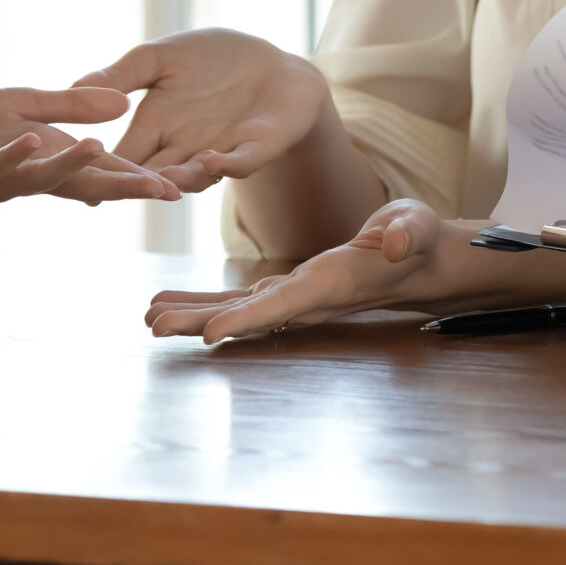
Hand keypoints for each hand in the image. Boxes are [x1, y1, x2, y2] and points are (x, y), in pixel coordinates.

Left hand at [0, 87, 180, 221]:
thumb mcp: (18, 105)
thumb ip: (67, 106)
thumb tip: (121, 108)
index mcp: (45, 157)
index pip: (99, 169)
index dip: (137, 176)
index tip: (178, 185)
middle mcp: (26, 175)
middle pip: (82, 182)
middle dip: (123, 184)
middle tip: (167, 191)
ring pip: (40, 177)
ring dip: (70, 166)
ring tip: (101, 150)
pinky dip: (9, 157)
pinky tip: (28, 143)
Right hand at [77, 29, 332, 192]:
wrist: (274, 62)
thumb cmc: (214, 58)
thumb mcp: (160, 58)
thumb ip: (122, 75)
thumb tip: (72, 85)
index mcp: (153, 128)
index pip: (121, 156)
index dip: (101, 168)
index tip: (73, 177)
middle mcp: (182, 150)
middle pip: (153, 176)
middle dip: (138, 184)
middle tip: (116, 192)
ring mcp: (219, 153)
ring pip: (194, 177)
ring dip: (180, 180)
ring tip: (165, 181)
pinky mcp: (256, 149)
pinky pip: (240, 164)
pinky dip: (227, 166)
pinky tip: (212, 162)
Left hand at [145, 198, 459, 343]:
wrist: (416, 260)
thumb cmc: (415, 239)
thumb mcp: (415, 227)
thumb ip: (406, 234)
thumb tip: (395, 242)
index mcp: (333, 283)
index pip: (286, 305)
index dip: (248, 320)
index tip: (210, 336)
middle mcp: (306, 299)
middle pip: (248, 316)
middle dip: (201, 323)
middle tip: (154, 327)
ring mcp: (293, 299)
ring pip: (236, 311)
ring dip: (192, 315)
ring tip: (149, 317)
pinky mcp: (286, 290)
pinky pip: (238, 301)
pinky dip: (204, 304)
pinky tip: (168, 303)